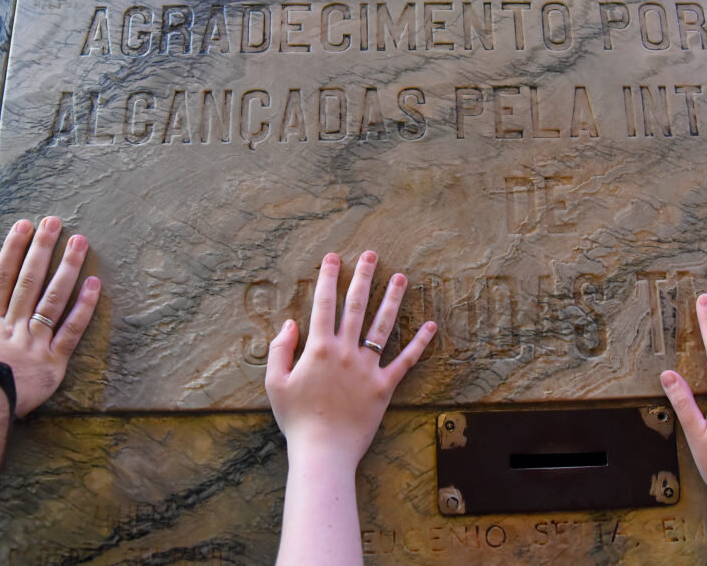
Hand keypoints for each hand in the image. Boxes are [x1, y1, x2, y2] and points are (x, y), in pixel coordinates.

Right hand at [0, 217, 100, 416]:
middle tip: (55, 222)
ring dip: (66, 267)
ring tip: (79, 242)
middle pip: (28, 280)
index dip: (12, 249)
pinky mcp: (53, 361)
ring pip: (52, 297)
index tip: (23, 226)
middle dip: (42, 249)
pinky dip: (84, 307)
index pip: (1, 278)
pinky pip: (72, 329)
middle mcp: (12, 326)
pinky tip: (95, 285)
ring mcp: (35, 341)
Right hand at [264, 251, 436, 468]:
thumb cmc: (296, 420)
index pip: (324, 304)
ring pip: (383, 326)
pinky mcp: (384, 386)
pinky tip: (431, 325)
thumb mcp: (275, 383)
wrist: (323, 451)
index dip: (328, 277)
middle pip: (356, 306)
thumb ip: (280, 350)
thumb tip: (290, 323)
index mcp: (318, 348)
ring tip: (401, 277)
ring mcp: (367, 368)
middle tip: (371, 255)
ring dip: (392, 299)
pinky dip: (419, 343)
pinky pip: (405, 361)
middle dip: (363, 277)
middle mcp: (345, 352)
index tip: (333, 257)